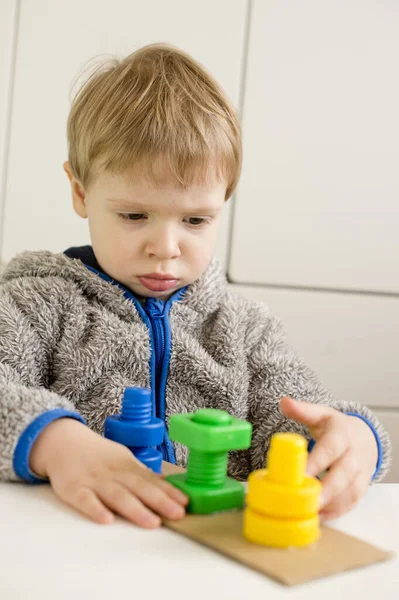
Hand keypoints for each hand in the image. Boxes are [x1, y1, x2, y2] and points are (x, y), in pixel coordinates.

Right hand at [30, 418, 187, 526]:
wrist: (63, 442)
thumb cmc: (97, 456)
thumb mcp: (122, 460)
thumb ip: (142, 474)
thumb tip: (168, 485)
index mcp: (127, 465)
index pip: (151, 480)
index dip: (169, 492)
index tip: (186, 503)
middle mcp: (114, 473)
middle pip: (139, 487)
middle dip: (160, 501)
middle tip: (177, 514)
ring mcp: (94, 481)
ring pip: (117, 495)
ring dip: (136, 509)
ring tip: (152, 522)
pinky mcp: (74, 489)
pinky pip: (85, 500)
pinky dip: (95, 509)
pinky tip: (106, 520)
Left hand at [279, 397, 377, 520]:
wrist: (364, 438)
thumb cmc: (337, 428)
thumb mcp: (321, 414)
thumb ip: (302, 410)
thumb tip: (283, 401)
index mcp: (342, 435)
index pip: (331, 449)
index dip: (317, 461)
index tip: (302, 473)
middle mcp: (354, 456)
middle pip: (343, 475)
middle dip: (327, 490)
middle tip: (308, 501)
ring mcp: (360, 474)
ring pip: (350, 492)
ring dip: (332, 505)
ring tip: (310, 512)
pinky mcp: (360, 489)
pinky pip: (351, 503)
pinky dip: (336, 512)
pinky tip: (319, 517)